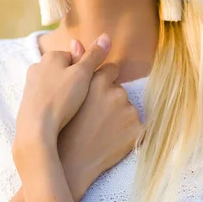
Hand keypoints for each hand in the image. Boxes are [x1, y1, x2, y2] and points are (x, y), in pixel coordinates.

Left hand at [12, 33, 111, 171]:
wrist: (36, 128)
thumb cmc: (61, 98)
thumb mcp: (83, 74)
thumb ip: (94, 56)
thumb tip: (106, 36)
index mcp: (51, 56)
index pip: (75, 57)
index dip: (86, 71)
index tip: (89, 85)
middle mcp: (37, 66)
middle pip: (65, 70)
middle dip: (75, 81)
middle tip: (81, 98)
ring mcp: (30, 84)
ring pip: (56, 84)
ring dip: (65, 93)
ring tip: (71, 108)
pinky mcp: (27, 100)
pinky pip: (47, 97)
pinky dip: (55, 103)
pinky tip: (60, 115)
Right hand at [58, 39, 143, 197]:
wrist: (70, 162)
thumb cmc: (64, 127)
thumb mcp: (68, 93)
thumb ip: (77, 64)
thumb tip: (76, 39)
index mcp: (98, 81)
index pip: (112, 70)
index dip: (104, 84)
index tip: (97, 98)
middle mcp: (116, 92)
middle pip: (120, 90)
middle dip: (112, 101)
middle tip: (95, 119)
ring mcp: (129, 111)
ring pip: (127, 108)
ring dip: (119, 117)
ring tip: (101, 132)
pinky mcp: (138, 130)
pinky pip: (137, 127)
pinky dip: (128, 133)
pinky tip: (112, 141)